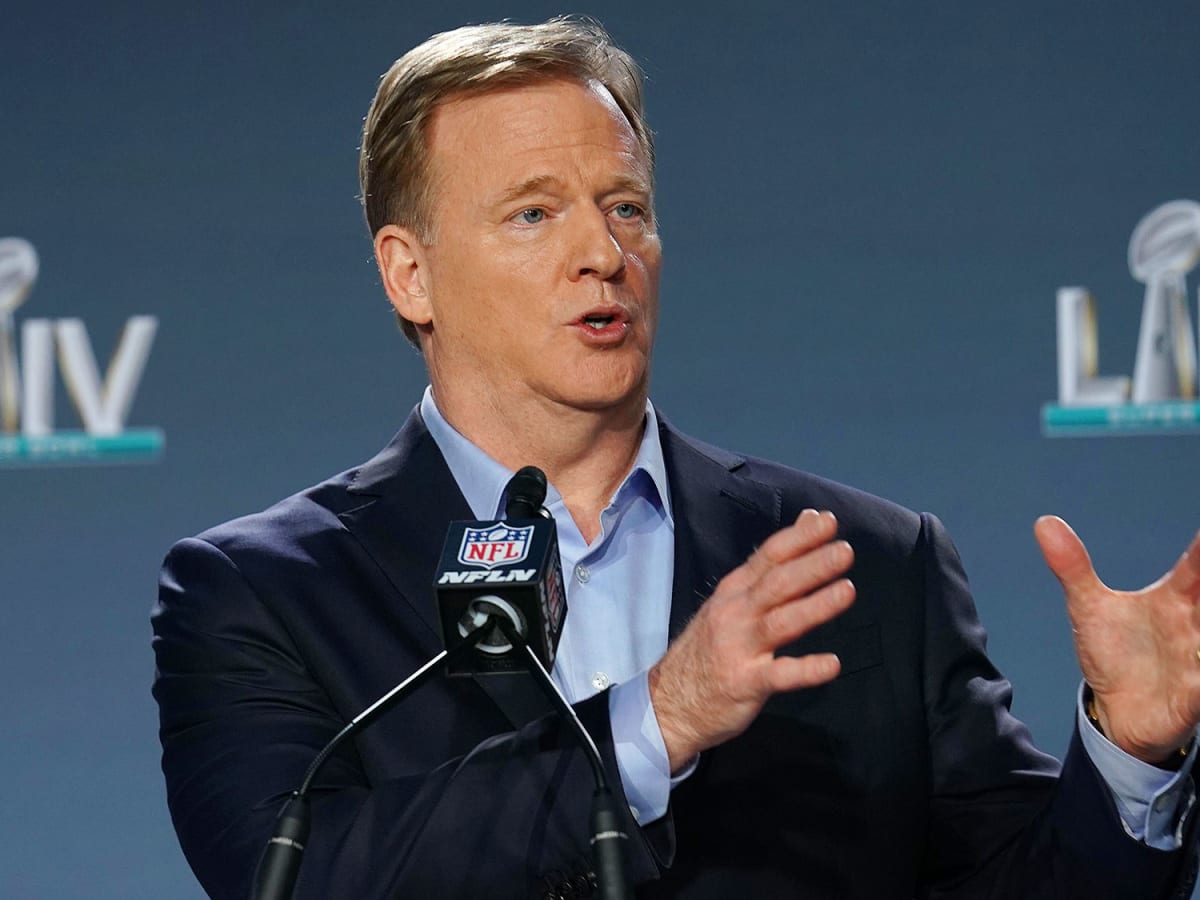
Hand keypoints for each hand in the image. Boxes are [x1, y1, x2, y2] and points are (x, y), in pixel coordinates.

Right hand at [648, 509, 854, 771]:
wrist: (669, 701)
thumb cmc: (710, 647)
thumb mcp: (734, 600)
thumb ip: (771, 566)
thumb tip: (808, 521)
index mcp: (735, 591)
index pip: (769, 556)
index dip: (799, 538)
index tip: (828, 521)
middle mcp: (735, 613)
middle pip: (777, 584)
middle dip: (811, 565)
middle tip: (845, 550)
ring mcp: (739, 648)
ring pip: (780, 622)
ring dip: (815, 606)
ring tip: (847, 591)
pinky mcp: (744, 683)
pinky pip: (778, 675)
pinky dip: (806, 669)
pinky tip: (832, 664)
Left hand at [1035, 515, 1199, 764]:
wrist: (1118, 710)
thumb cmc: (1115, 652)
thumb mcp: (1089, 607)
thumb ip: (1073, 566)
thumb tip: (1044, 521)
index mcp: (1174, 600)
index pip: (1195, 567)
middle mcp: (1192, 626)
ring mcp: (1195, 661)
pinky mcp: (1191, 697)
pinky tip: (1197, 679)